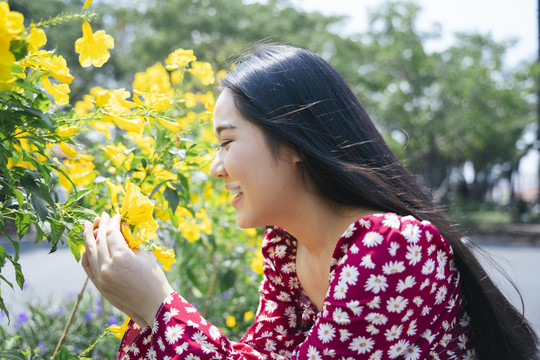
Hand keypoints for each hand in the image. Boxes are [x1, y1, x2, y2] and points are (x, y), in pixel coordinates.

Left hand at [81, 212, 172, 326]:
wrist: (153, 305)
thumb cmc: (154, 279)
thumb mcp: (143, 256)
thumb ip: (129, 242)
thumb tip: (120, 229)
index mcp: (121, 257)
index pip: (112, 233)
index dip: (113, 222)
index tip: (116, 215)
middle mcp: (107, 266)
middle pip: (99, 240)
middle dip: (101, 226)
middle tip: (102, 216)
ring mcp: (101, 277)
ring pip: (90, 252)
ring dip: (89, 237)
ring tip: (89, 225)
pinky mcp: (99, 285)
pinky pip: (87, 266)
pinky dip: (86, 255)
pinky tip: (87, 246)